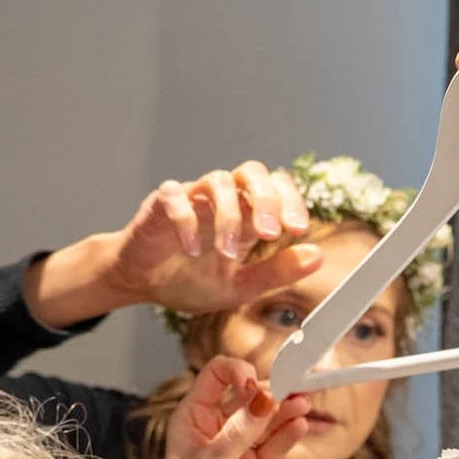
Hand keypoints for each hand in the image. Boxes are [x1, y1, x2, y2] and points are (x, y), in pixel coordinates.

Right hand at [28, 163, 320, 327]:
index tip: (299, 229)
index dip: (291, 201)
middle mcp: (222, 200)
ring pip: (217, 181)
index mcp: (246, 215)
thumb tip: (316, 256)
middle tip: (272, 235)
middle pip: (251, 172)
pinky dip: (186, 221)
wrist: (142, 284)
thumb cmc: (189, 280)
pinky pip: (176, 197)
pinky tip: (191, 250)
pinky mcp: (161, 203)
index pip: (277, 187)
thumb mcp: (240, 286)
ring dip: (229, 216)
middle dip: (267, 200)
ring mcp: (192, 198)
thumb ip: (277, 272)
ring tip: (228, 253)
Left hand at [151, 356, 311, 458]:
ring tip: (302, 405)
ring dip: (286, 409)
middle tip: (290, 389)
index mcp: (194, 416)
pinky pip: (280, 443)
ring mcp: (243, 447)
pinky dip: (291, 432)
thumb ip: (238, 431)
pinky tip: (300, 425)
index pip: (217, 376)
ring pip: (270, 418)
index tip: (253, 384)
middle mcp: (220, 427)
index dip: (238, 373)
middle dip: (271, 390)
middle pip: (251, 395)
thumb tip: (264, 399)